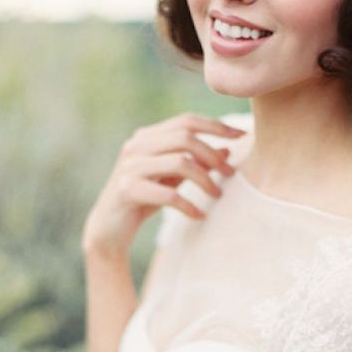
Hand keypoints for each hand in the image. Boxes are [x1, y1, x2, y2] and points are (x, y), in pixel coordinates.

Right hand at [81, 113, 246, 257]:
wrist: (110, 230)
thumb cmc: (144, 200)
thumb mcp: (173, 179)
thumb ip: (195, 163)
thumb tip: (227, 151)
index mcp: (146, 137)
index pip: (186, 121)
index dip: (216, 126)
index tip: (241, 135)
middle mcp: (136, 146)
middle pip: (185, 138)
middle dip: (213, 155)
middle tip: (231, 174)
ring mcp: (130, 167)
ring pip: (179, 162)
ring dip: (205, 179)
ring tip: (218, 196)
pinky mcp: (127, 190)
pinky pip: (168, 194)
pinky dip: (188, 205)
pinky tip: (199, 215)